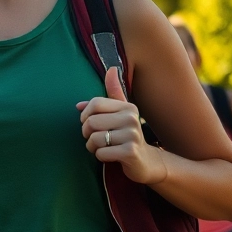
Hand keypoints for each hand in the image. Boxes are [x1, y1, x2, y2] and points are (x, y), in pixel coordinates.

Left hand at [78, 67, 166, 185]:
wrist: (146, 161)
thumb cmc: (126, 135)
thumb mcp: (121, 112)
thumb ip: (112, 92)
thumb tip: (111, 69)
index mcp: (128, 107)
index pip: (95, 103)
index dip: (85, 116)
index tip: (89, 123)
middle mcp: (132, 118)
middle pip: (91, 122)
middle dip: (87, 133)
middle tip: (96, 138)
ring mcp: (133, 135)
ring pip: (94, 139)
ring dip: (92, 146)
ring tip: (103, 147)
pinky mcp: (130, 152)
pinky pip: (101, 153)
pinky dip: (100, 156)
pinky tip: (111, 156)